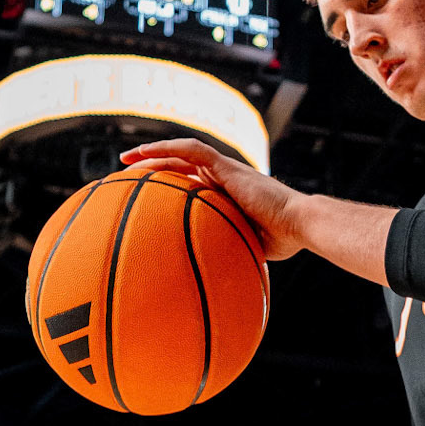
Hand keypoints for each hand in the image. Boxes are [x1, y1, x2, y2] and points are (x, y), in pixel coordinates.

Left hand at [121, 139, 306, 261]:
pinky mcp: (227, 166)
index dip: (167, 188)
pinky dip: (165, 148)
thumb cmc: (281, 242)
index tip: (144, 199)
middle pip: (180, 167)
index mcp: (227, 196)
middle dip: (151, 170)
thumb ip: (225, 251)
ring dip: (151, 154)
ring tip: (125, 160)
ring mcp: (225, 170)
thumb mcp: (244, 248)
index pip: (191, 185)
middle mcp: (224, 178)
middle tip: (126, 179)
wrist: (299, 226)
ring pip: (180, 153)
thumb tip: (205, 278)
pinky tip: (142, 154)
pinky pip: (191, 149)